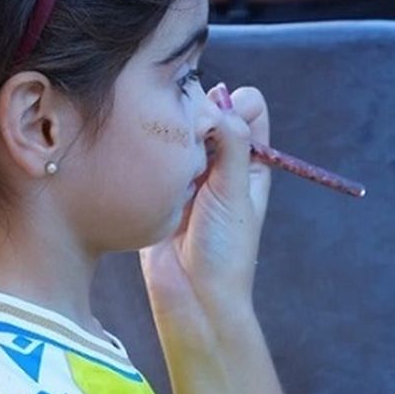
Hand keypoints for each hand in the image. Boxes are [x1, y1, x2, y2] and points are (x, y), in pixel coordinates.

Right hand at [141, 85, 270, 339]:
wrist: (191, 297)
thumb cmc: (225, 250)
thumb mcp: (235, 191)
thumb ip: (232, 143)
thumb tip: (224, 97)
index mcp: (249, 162)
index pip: (249, 109)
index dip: (236, 104)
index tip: (220, 119)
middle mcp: (220, 163)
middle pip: (210, 113)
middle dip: (198, 116)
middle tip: (190, 136)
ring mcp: (186, 174)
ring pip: (179, 131)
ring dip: (174, 136)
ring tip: (169, 157)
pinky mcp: (158, 187)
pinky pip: (154, 154)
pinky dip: (151, 152)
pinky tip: (145, 162)